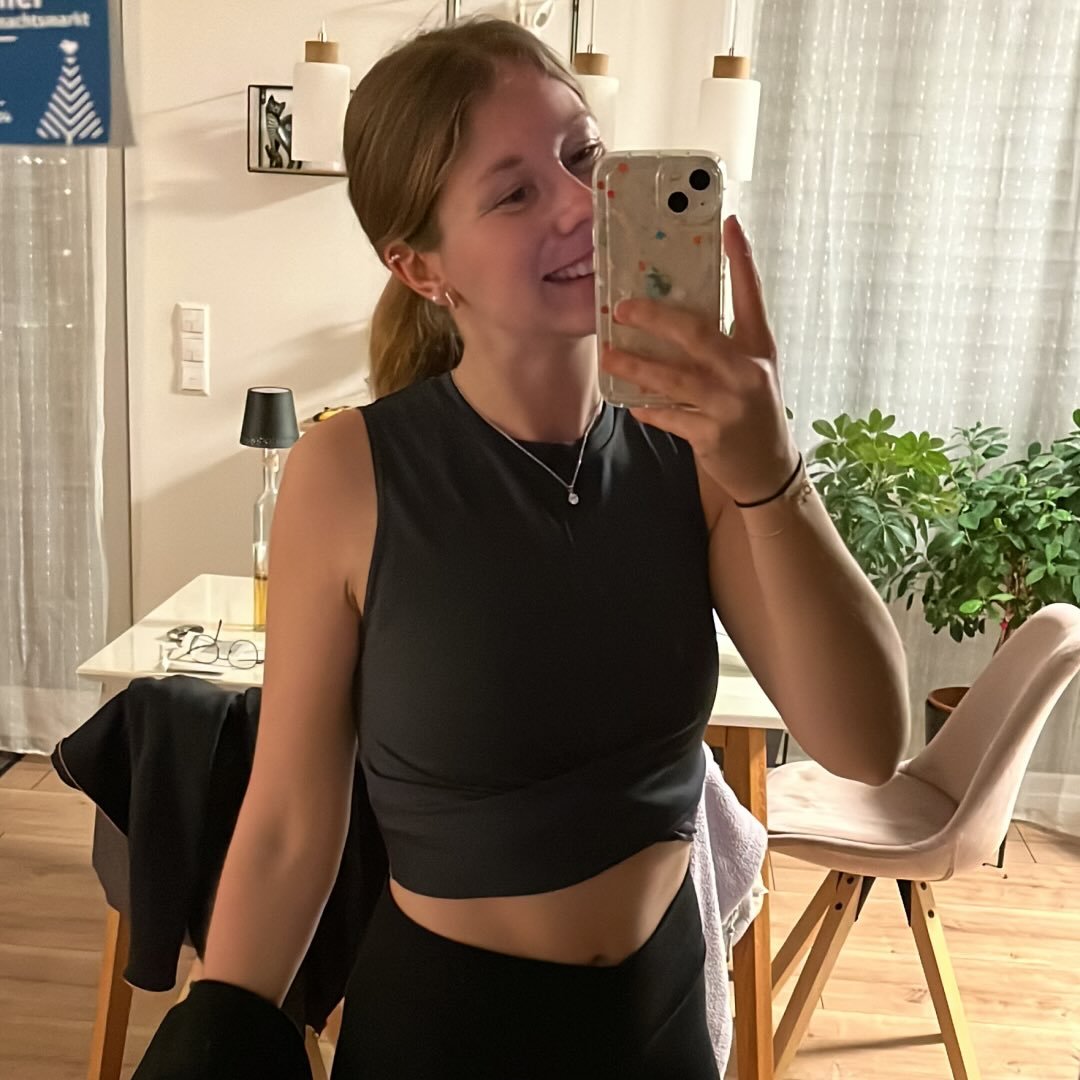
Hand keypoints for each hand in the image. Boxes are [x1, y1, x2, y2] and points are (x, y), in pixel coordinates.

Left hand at [599, 215, 798, 505]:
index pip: (752, 295)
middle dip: (656, 318)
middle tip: (622, 308)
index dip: (741, 259)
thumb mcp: (751, 371)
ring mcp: (729, 404)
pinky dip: (646, 407)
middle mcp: (747, 371)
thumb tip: (674, 316)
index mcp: (759, 347)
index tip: (728, 224)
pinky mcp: (711, 434)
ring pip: (673, 377)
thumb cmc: (753, 411)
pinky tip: (629, 400)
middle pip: (697, 333)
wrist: (767, 469)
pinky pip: (668, 415)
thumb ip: (723, 344)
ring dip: (636, 365)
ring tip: (609, 354)